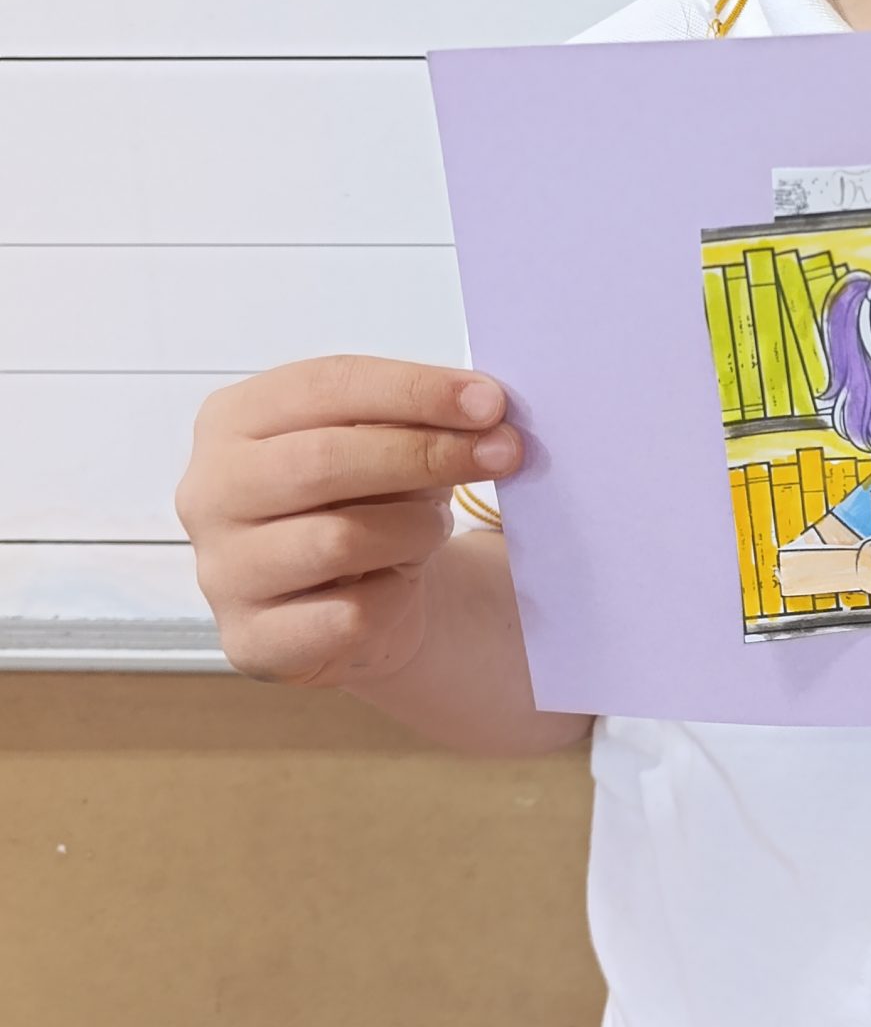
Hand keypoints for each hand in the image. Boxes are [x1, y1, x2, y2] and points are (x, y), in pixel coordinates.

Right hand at [173, 354, 522, 687]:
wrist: (356, 597)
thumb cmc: (368, 500)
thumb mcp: (387, 443)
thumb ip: (416, 419)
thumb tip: (485, 410)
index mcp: (233, 420)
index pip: (325, 386)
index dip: (414, 390)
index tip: (490, 401)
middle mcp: (210, 491)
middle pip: (325, 459)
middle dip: (427, 454)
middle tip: (503, 453)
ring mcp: (222, 571)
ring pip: (339, 539)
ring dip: (415, 529)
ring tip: (432, 527)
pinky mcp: (252, 640)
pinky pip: (348, 614)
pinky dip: (396, 596)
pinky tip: (399, 585)